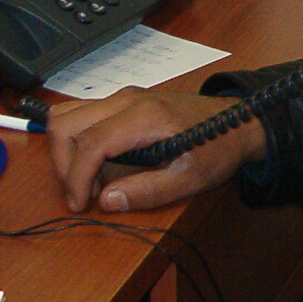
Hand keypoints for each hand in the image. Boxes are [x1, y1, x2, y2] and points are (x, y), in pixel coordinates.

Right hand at [46, 88, 266, 212]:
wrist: (238, 120)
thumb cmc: (217, 147)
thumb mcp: (191, 178)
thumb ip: (148, 191)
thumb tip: (106, 201)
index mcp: (144, 117)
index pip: (90, 142)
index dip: (76, 177)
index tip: (80, 205)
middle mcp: (127, 99)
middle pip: (67, 123)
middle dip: (64, 164)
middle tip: (83, 194)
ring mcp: (123, 96)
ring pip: (67, 114)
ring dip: (66, 150)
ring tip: (88, 179)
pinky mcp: (122, 100)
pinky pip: (81, 114)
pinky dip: (76, 140)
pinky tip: (96, 163)